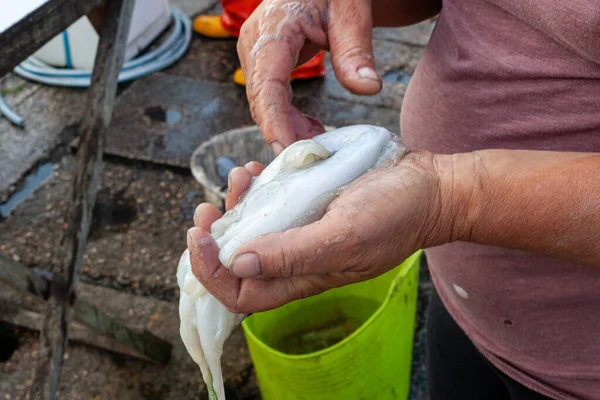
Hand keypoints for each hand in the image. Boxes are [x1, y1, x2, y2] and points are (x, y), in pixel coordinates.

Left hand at [187, 151, 451, 313]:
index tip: (199, 236)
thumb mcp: (343, 235)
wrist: (429, 188)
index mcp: (304, 276)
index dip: (211, 273)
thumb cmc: (395, 214)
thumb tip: (238, 265)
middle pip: (239, 261)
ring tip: (240, 174)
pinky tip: (261, 168)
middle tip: (205, 208)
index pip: (241, 294)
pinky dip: (259, 187)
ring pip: (254, 228)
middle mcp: (298, 259)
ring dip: (236, 204)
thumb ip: (292, 254)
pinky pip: (274, 203)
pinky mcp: (313, 206)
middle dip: (214, 237)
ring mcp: (304, 231)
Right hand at [237, 0, 381, 153]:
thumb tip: (368, 88)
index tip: (289, 152)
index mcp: (274, 29)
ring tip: (320, 145)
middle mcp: (256, 44)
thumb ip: (355, 49)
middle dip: (285, 134)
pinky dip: (290, 118)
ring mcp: (257, 54)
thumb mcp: (350, 11)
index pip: (267, 85)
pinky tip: (313, 129)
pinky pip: (272, 98)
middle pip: (263, 101)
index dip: (275, 123)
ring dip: (289, 129)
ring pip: (265, 104)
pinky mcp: (266, 62)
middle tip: (316, 160)